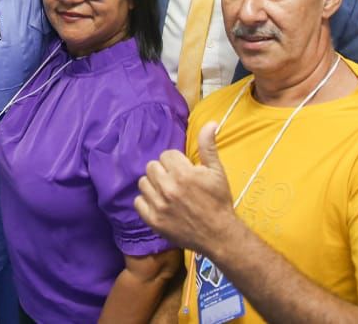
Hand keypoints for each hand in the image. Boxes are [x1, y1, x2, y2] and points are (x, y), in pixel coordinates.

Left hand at [135, 122, 236, 255]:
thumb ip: (208, 146)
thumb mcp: (217, 171)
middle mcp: (168, 188)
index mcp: (183, 173)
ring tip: (167, 191)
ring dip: (153, 185)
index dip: (176, 161)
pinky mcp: (154, 221)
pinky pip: (138, 202)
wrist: (219, 235)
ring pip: (143, 183)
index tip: (184, 170)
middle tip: (175, 181)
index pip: (166, 155)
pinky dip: (146, 202)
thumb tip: (210, 123)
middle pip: (152, 167)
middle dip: (163, 171)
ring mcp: (159, 206)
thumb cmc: (219, 201)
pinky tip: (159, 203)